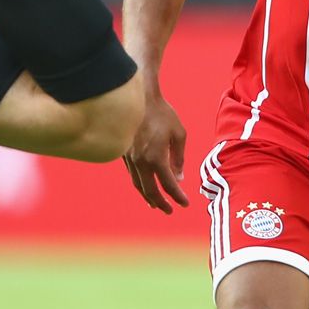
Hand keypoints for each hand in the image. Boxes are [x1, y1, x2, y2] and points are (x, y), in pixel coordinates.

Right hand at [120, 92, 192, 213]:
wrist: (139, 98)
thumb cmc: (163, 114)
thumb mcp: (179, 134)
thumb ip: (179, 158)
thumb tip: (179, 177)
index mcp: (157, 158)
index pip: (168, 185)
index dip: (177, 197)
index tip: (185, 204)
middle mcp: (141, 162)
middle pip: (150, 191)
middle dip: (161, 203)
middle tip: (170, 210)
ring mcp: (130, 158)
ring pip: (138, 184)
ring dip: (148, 196)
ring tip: (156, 204)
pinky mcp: (123, 153)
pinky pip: (132, 174)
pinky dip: (140, 183)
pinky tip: (145, 185)